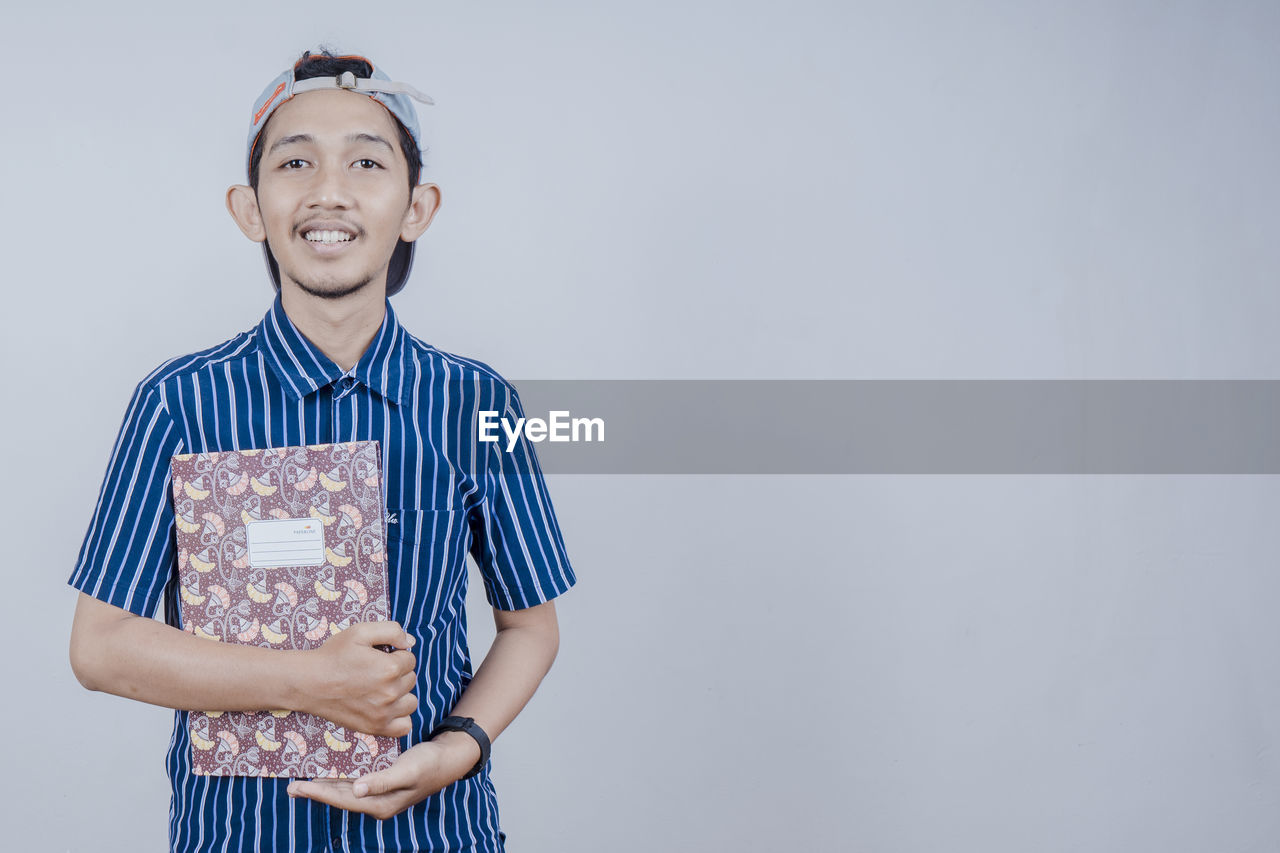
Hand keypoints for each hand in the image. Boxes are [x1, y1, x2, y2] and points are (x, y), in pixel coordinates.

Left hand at [286, 734, 480, 819]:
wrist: (448, 759)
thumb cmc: (429, 764)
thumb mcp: (407, 771)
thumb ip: (382, 781)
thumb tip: (356, 790)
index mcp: (380, 804)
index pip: (342, 800)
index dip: (319, 793)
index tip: (298, 788)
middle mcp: (376, 802)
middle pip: (340, 798)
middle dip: (316, 791)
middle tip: (291, 786)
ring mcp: (379, 793)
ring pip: (345, 791)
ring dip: (325, 785)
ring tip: (303, 781)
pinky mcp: (381, 782)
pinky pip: (354, 782)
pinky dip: (340, 777)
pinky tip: (331, 771)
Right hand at [302, 621, 417, 736]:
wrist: (309, 682)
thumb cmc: (334, 655)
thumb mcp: (360, 632)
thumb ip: (392, 630)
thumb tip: (411, 642)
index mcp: (390, 668)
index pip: (410, 659)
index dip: (396, 655)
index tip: (379, 657)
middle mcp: (390, 692)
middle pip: (411, 680)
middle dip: (398, 673)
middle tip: (375, 672)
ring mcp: (383, 713)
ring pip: (410, 702)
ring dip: (401, 695)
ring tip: (381, 689)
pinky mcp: (375, 727)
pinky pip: (404, 727)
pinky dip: (400, 718)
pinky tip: (387, 709)